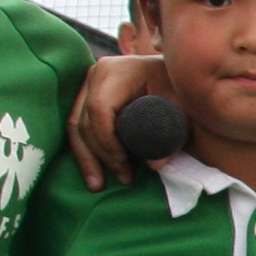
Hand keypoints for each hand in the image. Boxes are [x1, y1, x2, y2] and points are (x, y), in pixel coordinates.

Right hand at [65, 55, 168, 186]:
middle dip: (99, 154)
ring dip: (87, 158)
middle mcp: (97, 73)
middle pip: (84, 119)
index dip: (106, 138)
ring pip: (75, 126)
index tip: (123, 161)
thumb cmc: (179, 89)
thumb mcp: (180, 107)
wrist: (173, 76)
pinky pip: (77, 126)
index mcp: (119, 70)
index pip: (100, 108)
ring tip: (98, 185)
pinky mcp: (86, 97)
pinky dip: (85, 151)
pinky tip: (92, 174)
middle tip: (122, 177)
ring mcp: (88, 84)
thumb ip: (172, 134)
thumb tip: (153, 164)